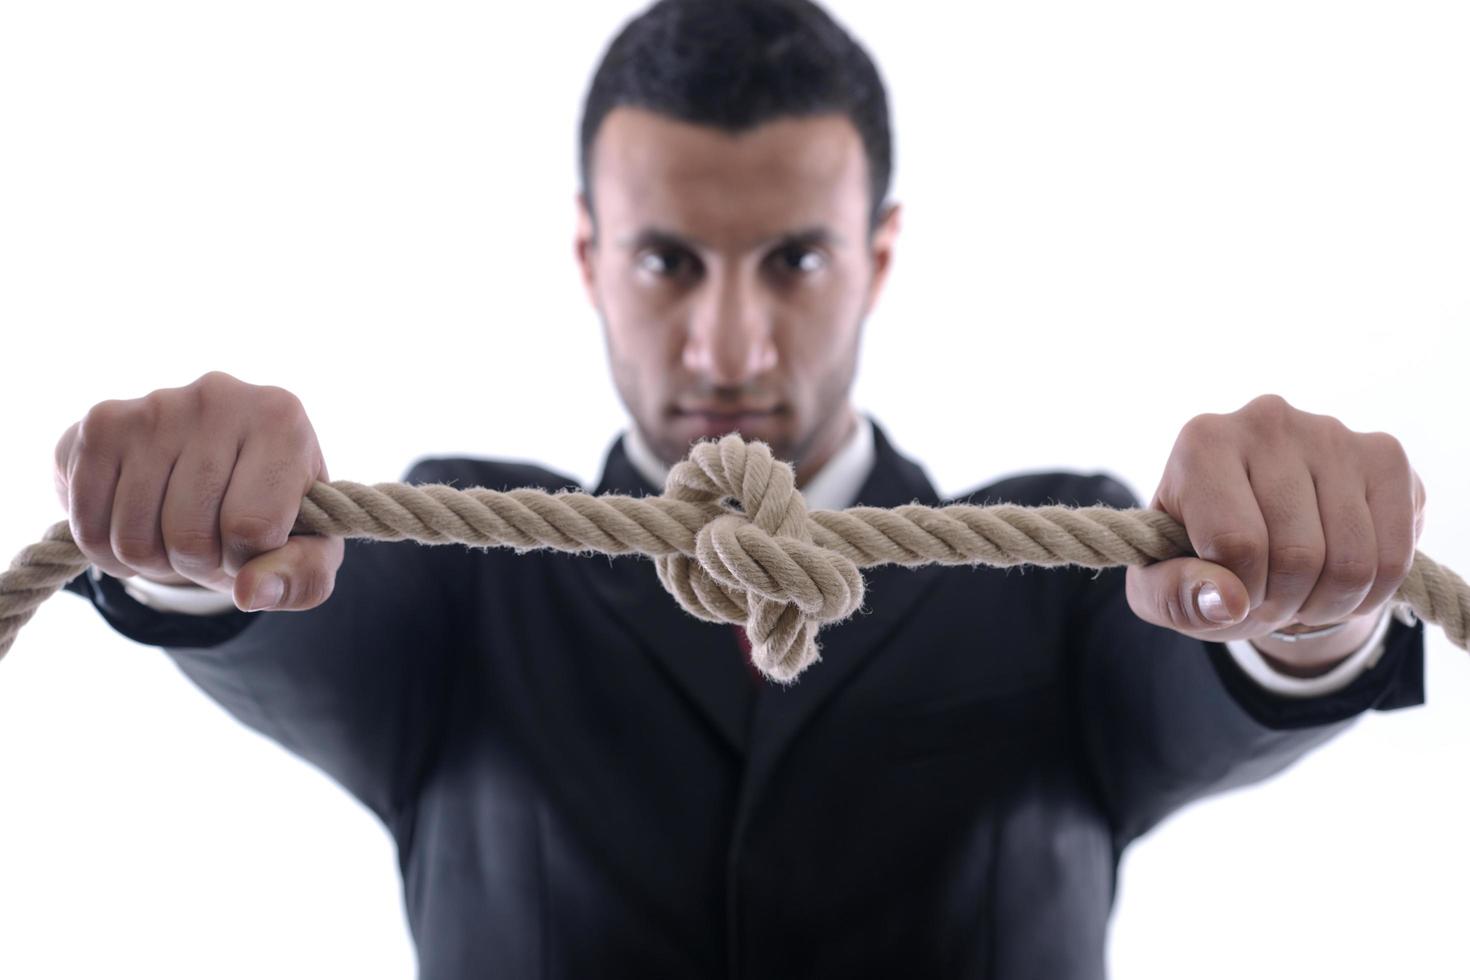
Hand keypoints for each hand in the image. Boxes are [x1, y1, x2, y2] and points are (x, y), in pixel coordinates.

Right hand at [53, 370, 343, 612]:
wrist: (215, 461)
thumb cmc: (276, 509)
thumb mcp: (311, 548)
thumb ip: (300, 576)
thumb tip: (251, 593)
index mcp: (282, 420)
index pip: (251, 527)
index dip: (247, 558)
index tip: (254, 543)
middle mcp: (220, 397)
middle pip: (188, 537)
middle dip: (199, 564)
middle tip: (212, 542)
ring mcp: (154, 406)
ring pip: (133, 539)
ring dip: (153, 562)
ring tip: (178, 533)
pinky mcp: (101, 424)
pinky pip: (88, 528)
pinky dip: (108, 553)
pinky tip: (137, 526)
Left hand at [1125, 394, 1425, 652]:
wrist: (1255, 529)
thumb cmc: (1197, 556)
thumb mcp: (1158, 585)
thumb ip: (1172, 595)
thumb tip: (1228, 600)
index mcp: (1201, 443)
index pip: (1236, 545)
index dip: (1238, 594)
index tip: (1229, 595)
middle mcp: (1267, 421)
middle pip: (1298, 555)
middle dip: (1283, 603)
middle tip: (1267, 600)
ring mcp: (1332, 433)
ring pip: (1352, 561)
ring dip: (1327, 603)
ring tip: (1299, 592)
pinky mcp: (1384, 455)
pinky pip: (1396, 554)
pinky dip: (1370, 592)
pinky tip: (1340, 580)